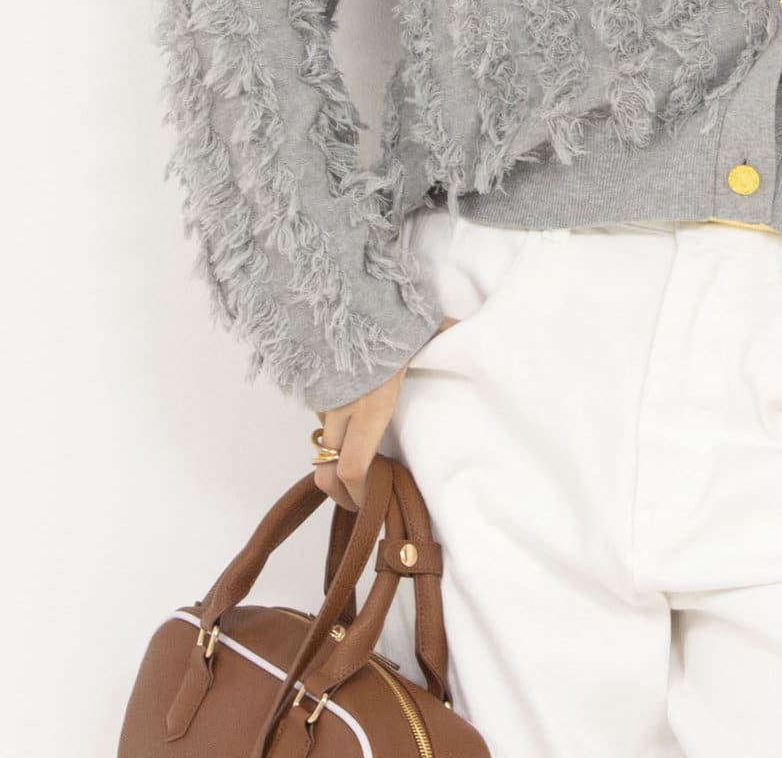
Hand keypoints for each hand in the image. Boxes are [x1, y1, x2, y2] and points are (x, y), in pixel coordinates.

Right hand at [312, 316, 460, 510]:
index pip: (354, 468)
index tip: (369, 500)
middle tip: (365, 488)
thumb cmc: (382, 308)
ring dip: (338, 447)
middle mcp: (340, 404)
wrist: (331, 281)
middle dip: (343, 483)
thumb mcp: (425, 326)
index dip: (356, 494)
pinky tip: (350, 408)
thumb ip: (449, 337)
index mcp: (371, 403)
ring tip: (360, 449)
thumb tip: (476, 334)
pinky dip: (331, 418)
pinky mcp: (306, 378)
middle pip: (330, 462)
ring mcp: (319, 392)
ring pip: (324, 433)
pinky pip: (318, 407)